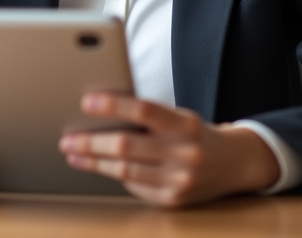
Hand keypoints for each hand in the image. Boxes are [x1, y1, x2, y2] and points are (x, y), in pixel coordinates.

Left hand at [58, 93, 279, 206]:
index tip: (87, 101)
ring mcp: (180, 179)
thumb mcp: (180, 117)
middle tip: (68, 138)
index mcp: (186, 124)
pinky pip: (134, 186)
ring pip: (125, 169)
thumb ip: (148, 116)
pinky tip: (97, 166)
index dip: (114, 105)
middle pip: (127, 145)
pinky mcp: (173, 199)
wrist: (233, 164)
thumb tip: (102, 112)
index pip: (144, 110)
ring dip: (93, 161)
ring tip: (73, 152)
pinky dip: (113, 174)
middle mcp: (185, 153)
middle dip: (91, 141)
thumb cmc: (196, 134)